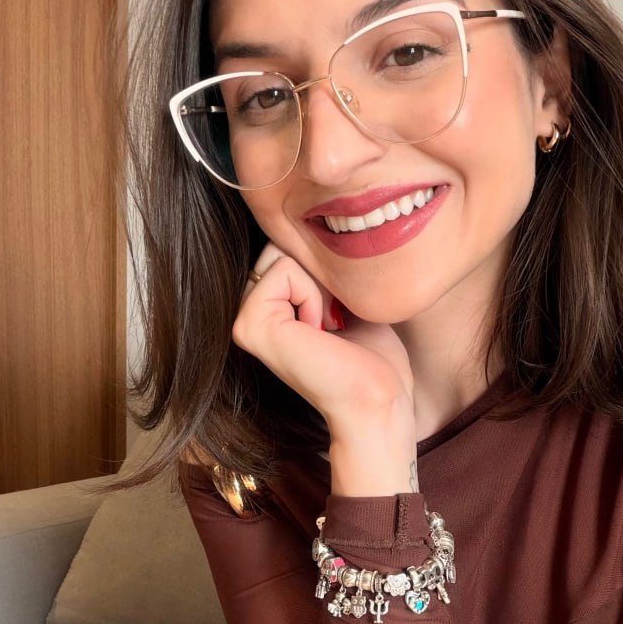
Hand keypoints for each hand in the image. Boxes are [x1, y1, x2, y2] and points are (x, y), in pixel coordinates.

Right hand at [233, 244, 417, 489]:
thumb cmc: (372, 357)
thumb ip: (322, 268)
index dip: (325, 270)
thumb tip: (318, 224)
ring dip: (319, 287)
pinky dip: (313, 296)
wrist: (379, 400)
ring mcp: (243, 321)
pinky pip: (285, 270)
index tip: (339, 316)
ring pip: (283, 254)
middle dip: (320, 274)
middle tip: (335, 321)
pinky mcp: (249, 325)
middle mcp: (247, 315)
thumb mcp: (345, 298)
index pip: (289, 246)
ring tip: (328, 328)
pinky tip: (319, 332)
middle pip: (282, 244)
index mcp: (267, 309)